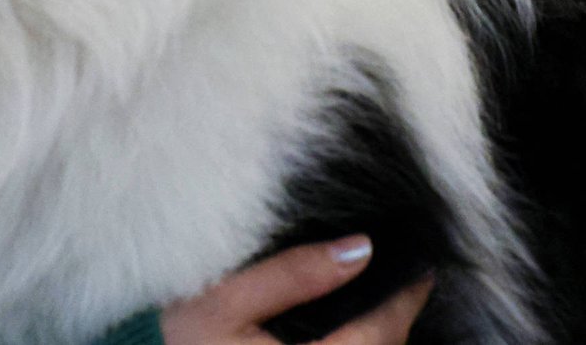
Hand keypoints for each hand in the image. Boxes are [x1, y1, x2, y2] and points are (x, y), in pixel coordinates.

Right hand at [162, 236, 432, 344]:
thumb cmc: (163, 341)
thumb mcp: (221, 300)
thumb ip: (292, 275)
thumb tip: (359, 249)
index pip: (378, 335)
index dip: (404, 301)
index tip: (422, 270)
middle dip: (392, 324)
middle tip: (403, 286)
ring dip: (372, 342)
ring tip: (376, 309)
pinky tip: (339, 335)